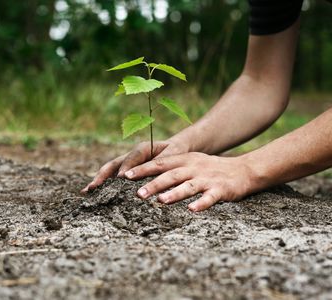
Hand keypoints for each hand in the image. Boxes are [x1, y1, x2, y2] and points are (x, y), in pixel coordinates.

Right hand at [81, 139, 188, 192]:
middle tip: (93, 187)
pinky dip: (104, 185)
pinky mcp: (127, 171)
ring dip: (99, 181)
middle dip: (103, 175)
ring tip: (87, 192)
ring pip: (110, 171)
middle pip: (113, 164)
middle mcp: (131, 156)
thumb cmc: (176, 152)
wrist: (175, 149)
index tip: (122, 178)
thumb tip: (154, 173)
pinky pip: (113, 177)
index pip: (132, 158)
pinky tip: (94, 195)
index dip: (126, 167)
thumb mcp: (174, 154)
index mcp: (143, 148)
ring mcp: (127, 164)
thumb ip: (163, 162)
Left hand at [122, 152, 256, 211]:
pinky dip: (201, 203)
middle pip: (171, 175)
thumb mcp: (191, 162)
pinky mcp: (221, 190)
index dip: (143, 169)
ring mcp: (207, 179)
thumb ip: (171, 167)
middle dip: (154, 184)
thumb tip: (145, 176)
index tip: (126, 176)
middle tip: (138, 194)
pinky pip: (209, 197)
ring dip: (174, 193)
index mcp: (185, 160)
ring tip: (161, 201)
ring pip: (188, 186)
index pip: (160, 163)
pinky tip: (192, 210)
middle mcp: (194, 167)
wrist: (243, 170)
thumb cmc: (210, 168)